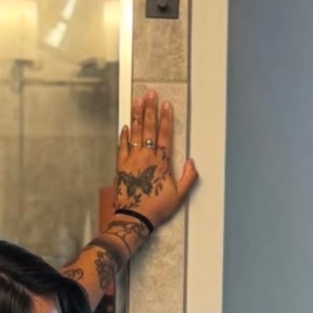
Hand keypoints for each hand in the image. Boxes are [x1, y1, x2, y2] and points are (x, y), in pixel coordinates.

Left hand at [114, 91, 197, 231]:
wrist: (134, 217)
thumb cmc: (156, 207)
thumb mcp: (179, 195)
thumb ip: (188, 177)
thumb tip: (191, 162)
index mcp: (161, 161)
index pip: (164, 134)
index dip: (165, 118)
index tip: (165, 104)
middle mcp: (146, 156)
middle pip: (148, 128)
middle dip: (150, 109)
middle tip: (149, 94)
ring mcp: (132, 159)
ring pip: (135, 133)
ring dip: (137, 116)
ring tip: (137, 101)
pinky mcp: (121, 166)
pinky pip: (122, 146)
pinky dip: (124, 135)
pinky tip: (126, 126)